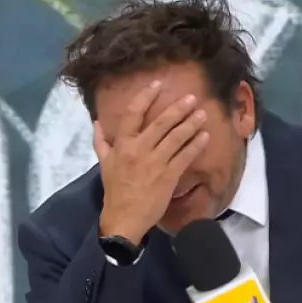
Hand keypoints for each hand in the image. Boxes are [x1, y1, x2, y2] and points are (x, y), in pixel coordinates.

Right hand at [95, 81, 208, 243]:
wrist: (124, 217)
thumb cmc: (115, 191)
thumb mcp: (104, 164)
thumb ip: (101, 142)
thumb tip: (97, 123)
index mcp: (122, 144)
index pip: (134, 113)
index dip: (146, 97)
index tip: (158, 85)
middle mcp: (139, 149)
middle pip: (161, 123)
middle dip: (178, 109)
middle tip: (192, 97)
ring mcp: (155, 163)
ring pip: (176, 138)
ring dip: (191, 124)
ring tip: (202, 114)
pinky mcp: (168, 176)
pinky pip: (185, 157)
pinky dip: (196, 146)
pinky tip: (205, 137)